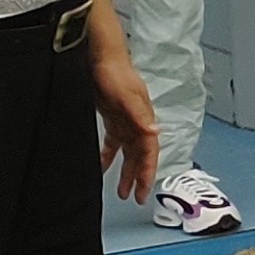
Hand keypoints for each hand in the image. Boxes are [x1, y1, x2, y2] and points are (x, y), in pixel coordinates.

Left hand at [94, 51, 160, 202]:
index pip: (149, 151)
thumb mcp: (127, 96)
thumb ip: (140, 115)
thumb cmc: (116, 73)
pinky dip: (108, 156)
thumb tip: (155, 133)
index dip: (148, 172)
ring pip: (128, 152)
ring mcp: (125, 121)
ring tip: (120, 190)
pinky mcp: (112, 117)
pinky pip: (113, 143)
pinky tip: (100, 166)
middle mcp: (137, 123)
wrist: (101, 57)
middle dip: (139, 177)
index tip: (143, 192)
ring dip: (126, 171)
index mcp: (143, 119)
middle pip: (140, 156)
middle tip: (135, 197)